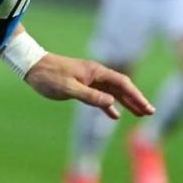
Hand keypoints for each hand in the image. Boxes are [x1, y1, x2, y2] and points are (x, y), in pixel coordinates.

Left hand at [24, 53, 154, 119]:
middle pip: (121, 87)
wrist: (32, 67)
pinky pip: (101, 96)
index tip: (146, 107)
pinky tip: (115, 115)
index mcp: (95, 72)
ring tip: (139, 114)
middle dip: (136, 100)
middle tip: (150, 112)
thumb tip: (112, 103)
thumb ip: (91, 96)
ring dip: (126, 103)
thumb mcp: (69, 88)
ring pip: (113, 92)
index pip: (122, 83)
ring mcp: (89, 79)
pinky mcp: (82, 85)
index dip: (136, 96)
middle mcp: (96, 74)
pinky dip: (110, 105)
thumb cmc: (49, 76)